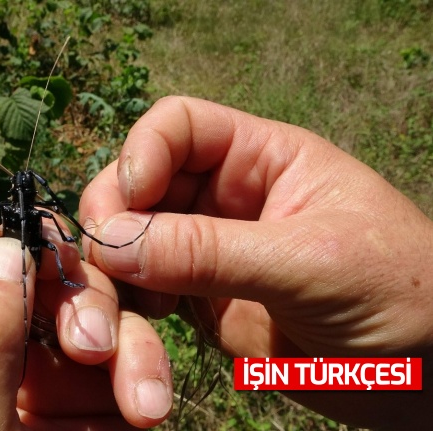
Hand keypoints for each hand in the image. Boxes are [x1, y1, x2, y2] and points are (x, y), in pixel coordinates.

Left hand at [0, 208, 172, 429]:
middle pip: (31, 271)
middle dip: (68, 287)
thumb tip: (7, 250)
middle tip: (86, 339)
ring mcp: (51, 375)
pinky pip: (132, 356)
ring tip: (135, 394)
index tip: (17, 239)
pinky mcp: (104, 401)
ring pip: (92, 306)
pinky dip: (147, 370)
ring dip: (120, 333)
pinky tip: (148, 406)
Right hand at [79, 96, 432, 428]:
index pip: (178, 127)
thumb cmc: (401, 296)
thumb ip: (210, 251)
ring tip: (115, 311)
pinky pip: (142, 294)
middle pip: (138, 185)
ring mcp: (207, 251)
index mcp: (262, 159)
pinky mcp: (199, 301)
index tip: (131, 200)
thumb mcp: (309, 264)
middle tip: (106, 265)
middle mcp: (225, 198)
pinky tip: (138, 332)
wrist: (427, 380)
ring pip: (129, 242)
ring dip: (110, 273)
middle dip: (113, 219)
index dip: (143, 153)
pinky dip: (127, 310)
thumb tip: (112, 239)